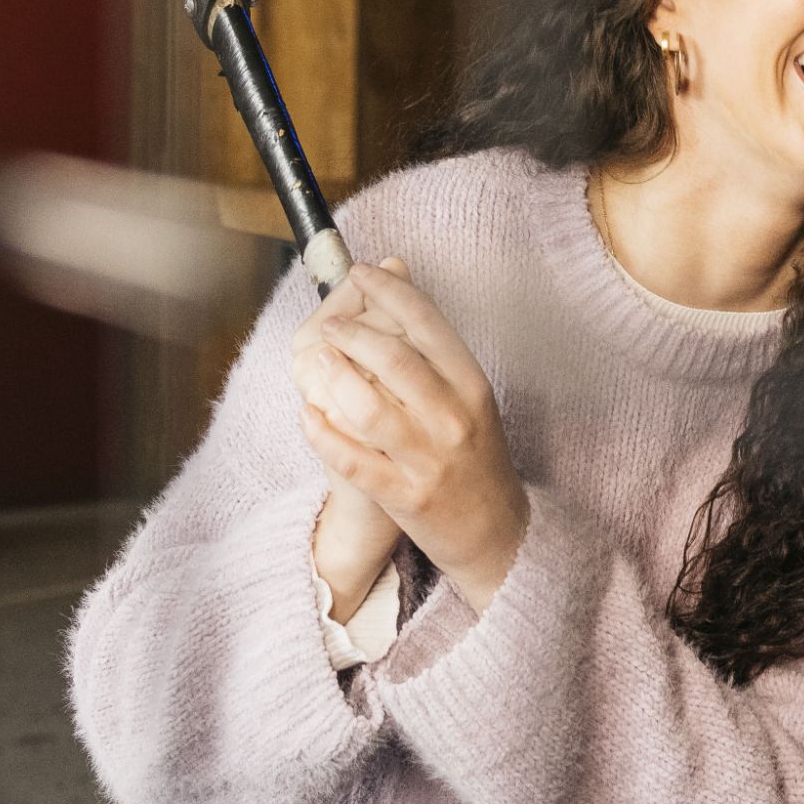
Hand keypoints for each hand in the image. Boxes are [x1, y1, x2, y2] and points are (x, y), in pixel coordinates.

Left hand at [291, 259, 530, 610]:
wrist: (497, 531)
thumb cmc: (477, 456)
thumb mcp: (470, 397)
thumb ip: (436, 349)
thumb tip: (400, 283)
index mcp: (472, 385)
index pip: (427, 322)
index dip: (388, 289)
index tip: (361, 272)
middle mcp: (452, 418)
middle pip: (392, 358)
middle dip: (351, 331)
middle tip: (330, 323)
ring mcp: (426, 458)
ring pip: (366, 406)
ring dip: (331, 377)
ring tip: (316, 360)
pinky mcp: (401, 495)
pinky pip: (350, 458)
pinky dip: (321, 433)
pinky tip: (306, 415)